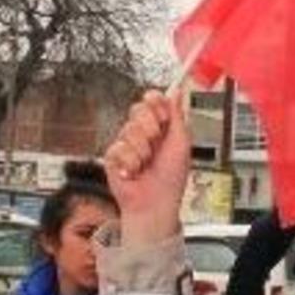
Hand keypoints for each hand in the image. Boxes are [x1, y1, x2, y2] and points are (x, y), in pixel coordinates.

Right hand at [102, 90, 190, 244]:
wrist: (156, 203)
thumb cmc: (171, 178)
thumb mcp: (181, 142)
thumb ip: (177, 115)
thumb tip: (177, 91)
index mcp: (160, 126)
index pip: (152, 100)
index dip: (155, 102)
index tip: (163, 114)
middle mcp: (142, 132)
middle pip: (138, 109)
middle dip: (151, 126)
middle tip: (157, 143)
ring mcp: (127, 143)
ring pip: (129, 129)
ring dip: (143, 150)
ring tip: (146, 164)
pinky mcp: (112, 156)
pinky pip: (118, 147)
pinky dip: (130, 162)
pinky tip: (133, 172)